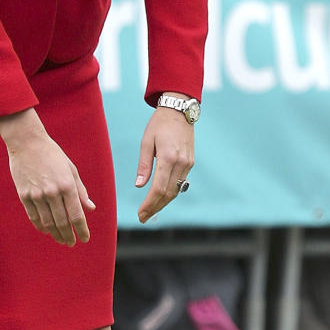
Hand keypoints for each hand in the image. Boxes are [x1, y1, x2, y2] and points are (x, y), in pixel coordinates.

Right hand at [0, 109, 93, 245]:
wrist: (26, 143)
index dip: (82, 230)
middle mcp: (52, 192)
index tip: (85, 239)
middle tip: (71, 243)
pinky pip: (34, 217)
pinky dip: (41, 226)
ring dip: (55, 234)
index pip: (76, 215)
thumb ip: (80, 191)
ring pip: (47, 223)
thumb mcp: (71, 170)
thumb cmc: (52, 155)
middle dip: (68, 236)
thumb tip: (90, 208)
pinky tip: (46, 230)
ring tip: (61, 239)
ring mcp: (36, 195)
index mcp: (67, 185)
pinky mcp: (24, 195)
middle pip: (62, 223)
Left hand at [135, 105, 194, 222]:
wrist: (179, 111)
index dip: (149, 204)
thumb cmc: (159, 124)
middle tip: (143, 218)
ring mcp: (188, 163)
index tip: (140, 214)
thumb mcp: (147, 142)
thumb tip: (139, 186)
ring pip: (175, 190)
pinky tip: (161, 198)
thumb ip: (144, 165)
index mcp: (168, 157)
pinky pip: (180, 183)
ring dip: (163, 203)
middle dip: (155, 208)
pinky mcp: (190, 162)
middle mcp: (180, 163)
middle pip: (168, 193)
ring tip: (150, 212)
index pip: (159, 188)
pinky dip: (170, 193)